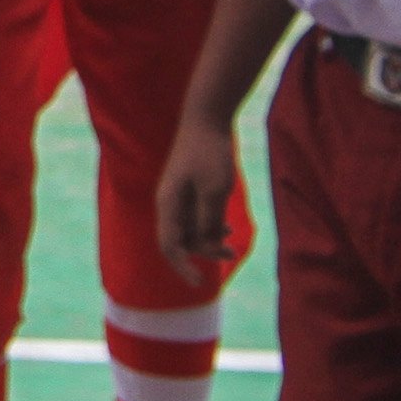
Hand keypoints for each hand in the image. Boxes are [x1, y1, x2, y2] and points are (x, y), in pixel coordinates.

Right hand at [153, 115, 243, 292]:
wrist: (207, 118)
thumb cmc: (210, 153)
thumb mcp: (215, 190)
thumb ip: (208, 219)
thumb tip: (206, 242)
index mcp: (169, 204)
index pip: (170, 246)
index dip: (182, 267)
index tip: (199, 282)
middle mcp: (169, 203)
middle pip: (181, 240)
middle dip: (203, 252)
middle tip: (230, 254)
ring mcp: (178, 196)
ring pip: (190, 229)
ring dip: (208, 239)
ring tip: (231, 244)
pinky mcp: (188, 189)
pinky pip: (195, 216)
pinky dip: (209, 225)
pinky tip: (227, 226)